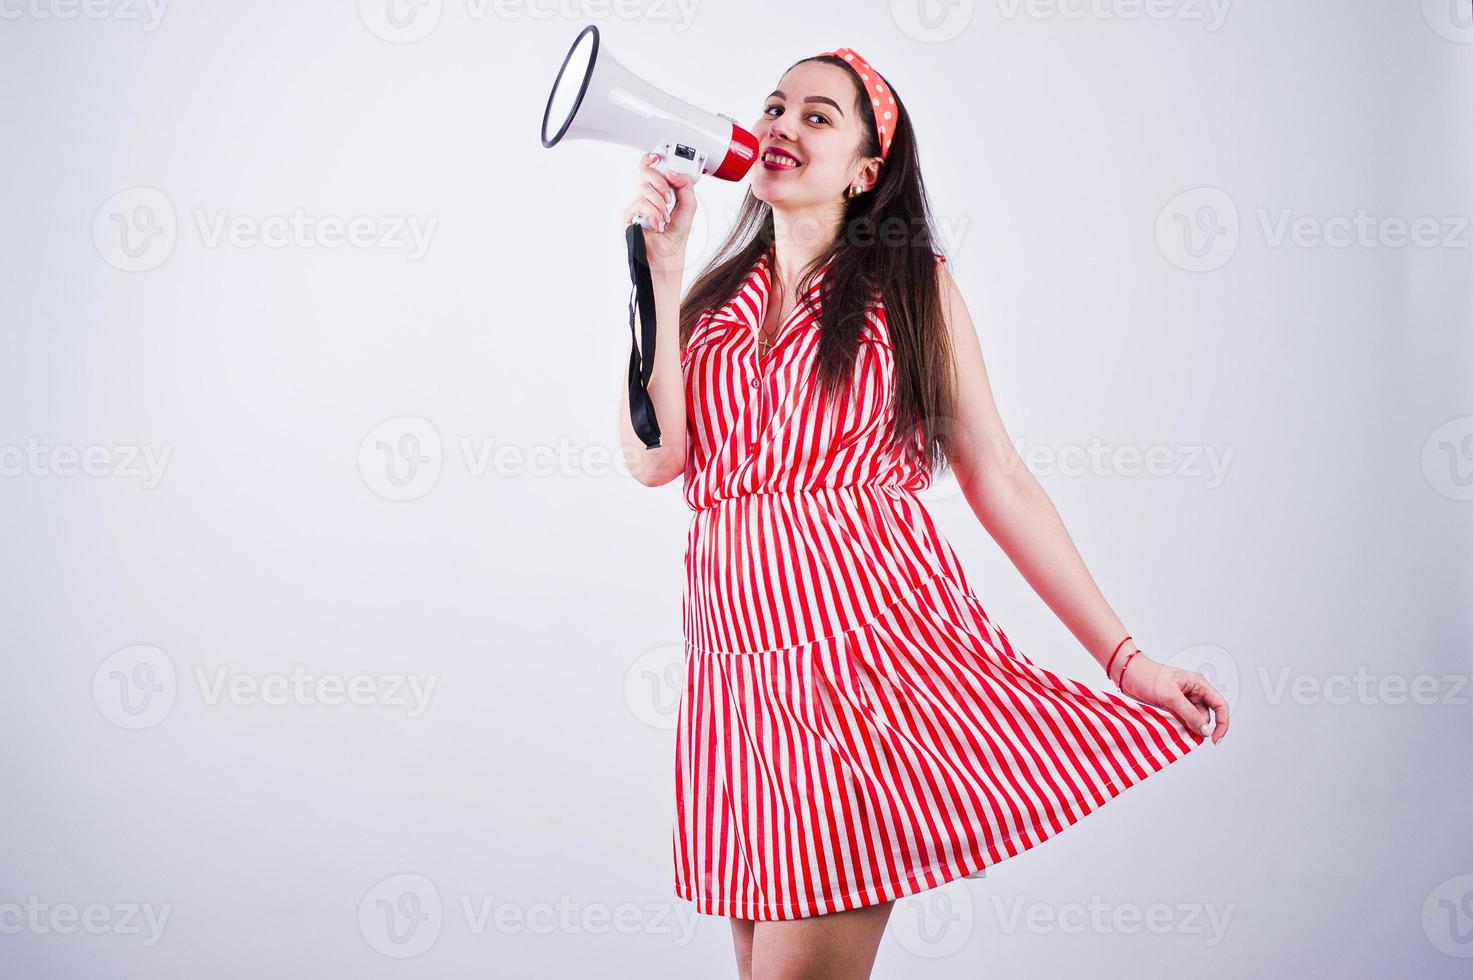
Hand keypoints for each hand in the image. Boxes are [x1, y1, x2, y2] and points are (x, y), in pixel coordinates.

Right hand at [621, 152, 696, 271]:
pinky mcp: (628, 215)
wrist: (668, 254)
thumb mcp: (689, 205)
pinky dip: (654, 215)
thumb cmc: (676, 234)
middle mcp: (645, 195)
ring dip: (660, 205)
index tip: (656, 157)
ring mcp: (635, 204)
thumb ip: (685, 184)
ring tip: (664, 218)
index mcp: (658, 190)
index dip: (649, 159)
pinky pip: (641, 204)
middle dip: (661, 184)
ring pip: (645, 189)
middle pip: (645, 172)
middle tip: (668, 199)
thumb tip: (671, 172)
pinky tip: (657, 225)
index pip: (649, 168)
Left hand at [1117, 654, 1229, 744]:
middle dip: (1200, 727)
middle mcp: (1194, 692)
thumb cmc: (1147, 677)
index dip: (1222, 723)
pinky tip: (1171, 727)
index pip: (1220, 705)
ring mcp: (1183, 699)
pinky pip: (1183, 720)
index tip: (1215, 739)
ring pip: (1194, 720)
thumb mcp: (1171, 697)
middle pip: (1207, 716)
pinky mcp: (1172, 706)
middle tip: (1186, 733)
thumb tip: (1206, 731)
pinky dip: (1179, 726)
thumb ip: (1190, 715)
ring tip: (1174, 727)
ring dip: (1188, 728)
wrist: (1127, 674)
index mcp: (1199, 684)